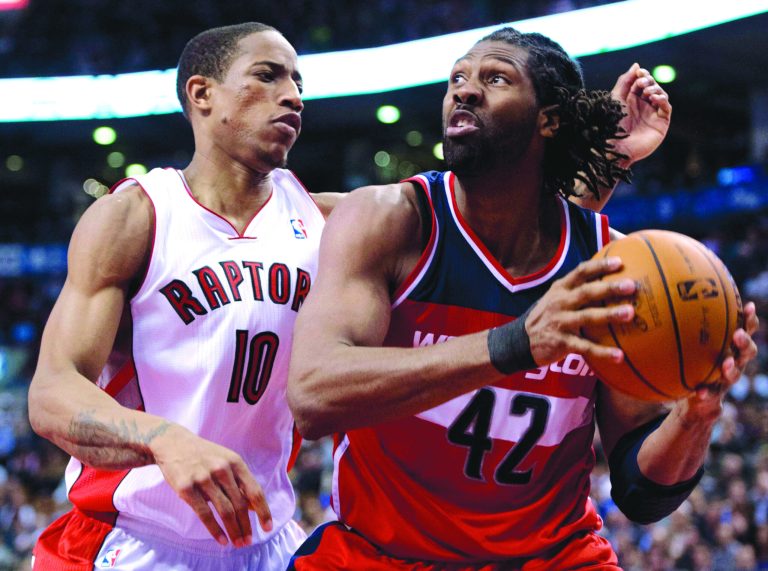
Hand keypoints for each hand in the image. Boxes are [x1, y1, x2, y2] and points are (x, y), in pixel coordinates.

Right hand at [151, 425, 271, 546]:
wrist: (174, 443)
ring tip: (238, 543)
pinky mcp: (186, 488)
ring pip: (225, 510)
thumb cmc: (205, 456)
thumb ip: (240, 482)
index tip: (268, 527)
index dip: (263, 511)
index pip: (255, 491)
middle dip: (246, 526)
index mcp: (236, 462)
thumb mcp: (227, 461)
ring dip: (233, 530)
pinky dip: (215, 529)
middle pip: (240, 504)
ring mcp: (203, 478)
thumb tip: (255, 507)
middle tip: (248, 541)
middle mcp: (222, 469)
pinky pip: (204, 513)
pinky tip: (222, 539)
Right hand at [525, 256, 635, 365]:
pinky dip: (602, 352)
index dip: (599, 266)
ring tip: (630, 313)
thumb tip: (609, 280)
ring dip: (609, 315)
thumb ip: (577, 289)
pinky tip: (619, 356)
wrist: (520, 341)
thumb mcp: (556, 298)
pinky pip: (585, 347)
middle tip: (631, 286)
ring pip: (587, 317)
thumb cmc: (548, 316)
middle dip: (609, 288)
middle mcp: (560, 303)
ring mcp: (560, 322)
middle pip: (586, 292)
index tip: (619, 262)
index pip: (580, 272)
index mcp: (560, 289)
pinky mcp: (561, 342)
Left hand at [610, 63, 671, 165]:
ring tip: (647, 92)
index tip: (639, 72)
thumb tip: (637, 65)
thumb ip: (625, 81)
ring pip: (661, 95)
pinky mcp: (661, 123)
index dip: (642, 76)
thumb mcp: (616, 99)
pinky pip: (666, 108)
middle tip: (642, 83)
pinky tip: (654, 99)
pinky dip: (662, 100)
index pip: (641, 83)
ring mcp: (653, 115)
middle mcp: (643, 107)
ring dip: (655, 90)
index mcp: (631, 101)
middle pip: (653, 87)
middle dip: (649, 82)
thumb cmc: (612, 125)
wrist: (616, 147)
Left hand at [676, 302, 759, 423]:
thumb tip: (669, 297)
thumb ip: (688, 327)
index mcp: (731, 348)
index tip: (749, 306)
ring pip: (734, 374)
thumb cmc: (695, 363)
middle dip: (745, 342)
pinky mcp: (714, 396)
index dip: (749, 319)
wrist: (697, 397)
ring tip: (726, 363)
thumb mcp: (693, 345)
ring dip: (731, 368)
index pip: (744, 330)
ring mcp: (726, 380)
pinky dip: (706, 393)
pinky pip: (712, 395)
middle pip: (747, 351)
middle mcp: (734, 362)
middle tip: (738, 335)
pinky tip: (699, 392)